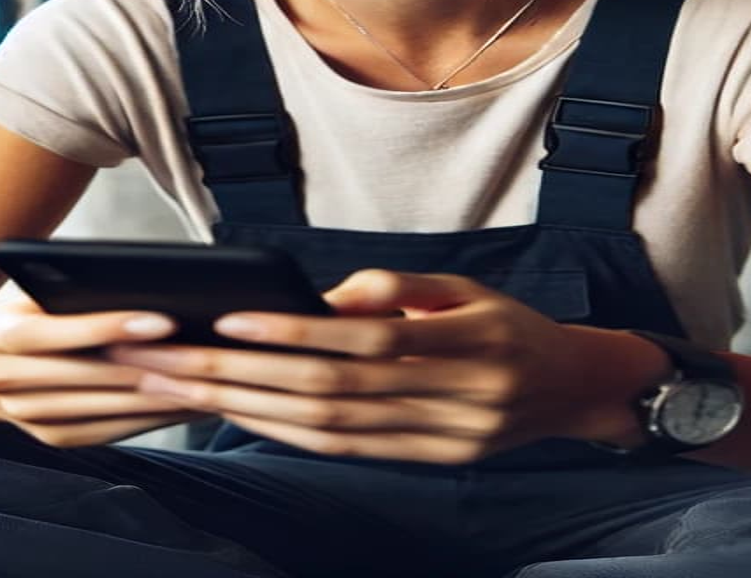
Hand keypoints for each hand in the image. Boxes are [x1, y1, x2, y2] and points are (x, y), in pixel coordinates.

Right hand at [0, 287, 208, 446]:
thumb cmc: (21, 315)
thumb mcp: (30, 293)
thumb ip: (69, 290)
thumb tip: (142, 283)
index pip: (48, 333)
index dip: (104, 328)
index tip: (161, 320)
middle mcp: (0, 380)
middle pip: (84, 375)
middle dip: (148, 366)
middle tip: (202, 355)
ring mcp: (25, 417)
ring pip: (104, 407)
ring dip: (159, 396)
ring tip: (207, 378)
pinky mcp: (53, 439)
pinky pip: (111, 430)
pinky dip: (152, 417)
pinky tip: (187, 401)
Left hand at [104, 269, 596, 463]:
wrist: (574, 390)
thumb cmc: (508, 327)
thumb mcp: (465, 288)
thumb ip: (397, 288)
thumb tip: (321, 296)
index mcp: (467, 342)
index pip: (366, 340)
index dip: (296, 332)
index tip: (230, 319)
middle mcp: (454, 397)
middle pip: (332, 392)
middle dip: (246, 376)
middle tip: (176, 358)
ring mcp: (442, 438)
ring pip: (330, 430)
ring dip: (251, 409)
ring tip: (187, 386)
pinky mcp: (429, 461)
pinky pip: (346, 451)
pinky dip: (288, 434)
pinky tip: (242, 413)